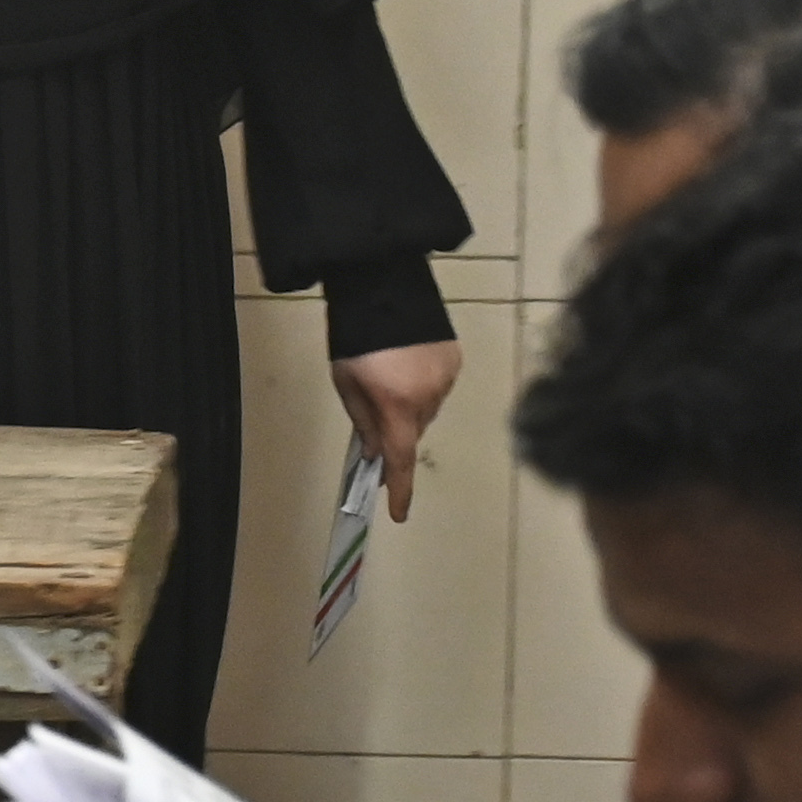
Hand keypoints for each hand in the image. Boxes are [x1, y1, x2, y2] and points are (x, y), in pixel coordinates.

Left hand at [330, 339, 460, 525]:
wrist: (383, 287)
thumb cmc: (354, 339)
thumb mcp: (347, 383)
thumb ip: (364, 422)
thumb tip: (376, 454)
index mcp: (398, 405)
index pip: (401, 458)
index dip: (400, 488)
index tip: (399, 513)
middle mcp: (430, 396)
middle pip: (415, 432)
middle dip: (397, 434)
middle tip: (378, 419)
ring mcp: (447, 378)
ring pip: (428, 410)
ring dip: (411, 408)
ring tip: (391, 378)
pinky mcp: (455, 360)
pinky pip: (438, 387)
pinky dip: (423, 387)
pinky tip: (408, 365)